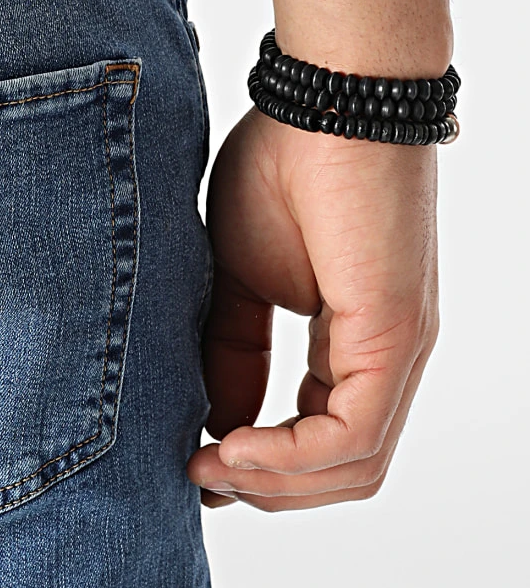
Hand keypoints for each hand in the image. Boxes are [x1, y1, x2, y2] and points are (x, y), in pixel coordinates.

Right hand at [186, 105, 440, 509]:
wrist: (326, 99)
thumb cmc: (283, 168)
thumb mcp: (237, 278)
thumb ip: (230, 351)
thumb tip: (208, 419)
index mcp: (354, 343)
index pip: (316, 436)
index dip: (254, 465)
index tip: (190, 464)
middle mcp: (386, 357)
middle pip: (341, 470)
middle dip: (264, 488)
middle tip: (196, 475)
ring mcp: (397, 350)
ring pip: (353, 468)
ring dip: (273, 483)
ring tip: (207, 463)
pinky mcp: (394, 335)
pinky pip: (351, 435)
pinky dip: (287, 457)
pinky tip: (231, 445)